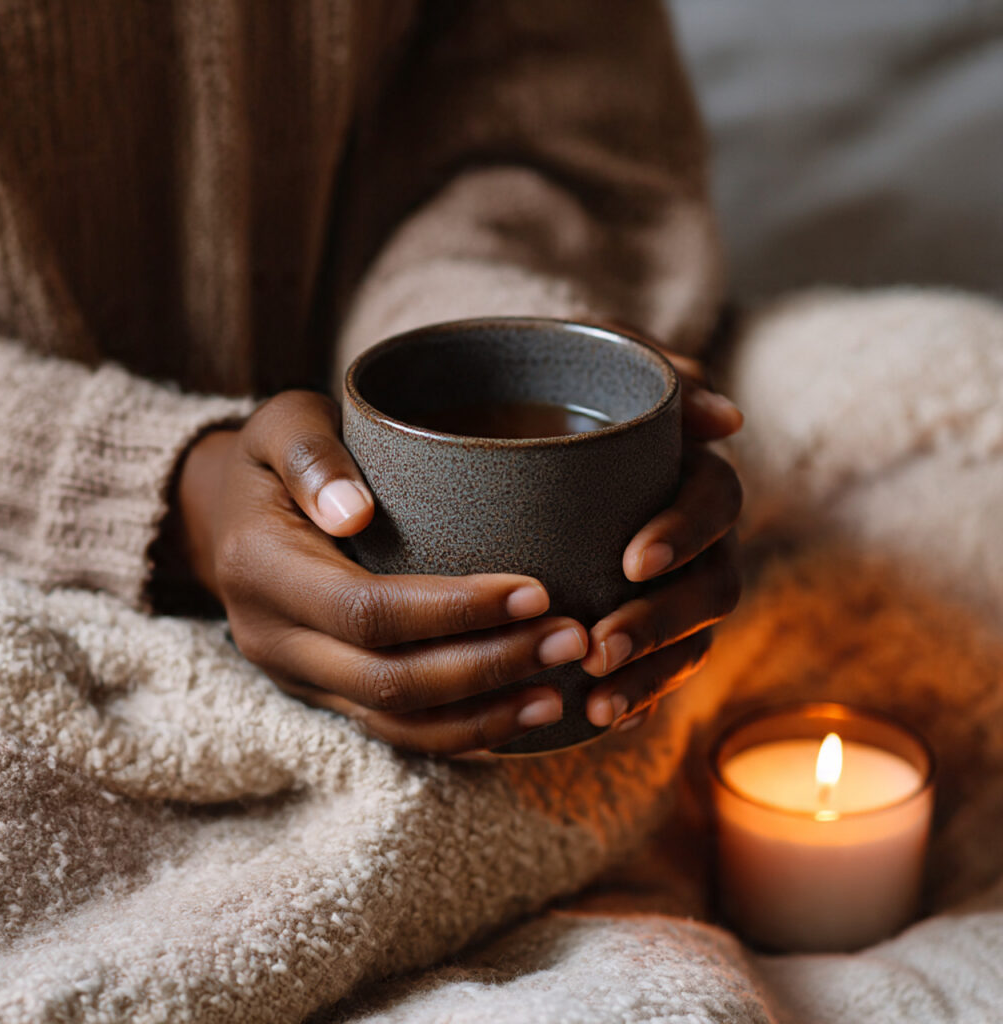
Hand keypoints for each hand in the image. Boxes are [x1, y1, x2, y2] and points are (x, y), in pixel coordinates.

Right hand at [175, 391, 591, 754]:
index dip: (454, 611)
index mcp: (260, 569)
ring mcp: (295, 675)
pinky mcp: (322, 693)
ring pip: (392, 722)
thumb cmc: (270, 459)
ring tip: (559, 696)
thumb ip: (310, 455)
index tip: (536, 592)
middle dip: (487, 668)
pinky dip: (457, 733)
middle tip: (572, 640)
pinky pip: (390, 732)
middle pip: (387, 680)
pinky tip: (517, 717)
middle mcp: (272, 637)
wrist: (224, 514)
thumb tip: (353, 511)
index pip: (366, 610)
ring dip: (481, 715)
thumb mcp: (278, 426)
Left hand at [580, 350, 743, 730]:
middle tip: (598, 646)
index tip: (632, 560)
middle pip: (713, 586)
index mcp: (692, 474)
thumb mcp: (596, 356)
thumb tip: (727, 418)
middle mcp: (699, 537)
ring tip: (596, 698)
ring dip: (651, 672)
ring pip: (692, 640)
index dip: (685, 532)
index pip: (716, 499)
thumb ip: (650, 370)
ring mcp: (679, 588)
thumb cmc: (560, 383)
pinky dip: (638, 696)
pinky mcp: (650, 627)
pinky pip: (661, 672)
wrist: (518, 420)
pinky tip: (602, 719)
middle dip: (662, 622)